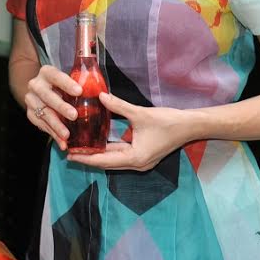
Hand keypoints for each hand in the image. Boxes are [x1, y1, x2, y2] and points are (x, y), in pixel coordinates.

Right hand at [24, 65, 81, 150]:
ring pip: (43, 113)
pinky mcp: (30, 114)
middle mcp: (36, 85)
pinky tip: (62, 142)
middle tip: (74, 115)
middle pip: (47, 96)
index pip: (56, 76)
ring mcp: (31, 100)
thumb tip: (106, 97)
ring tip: (67, 135)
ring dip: (56, 125)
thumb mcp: (70, 81)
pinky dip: (53, 135)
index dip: (67, 83)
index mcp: (47, 73)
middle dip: (60, 106)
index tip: (79, 91)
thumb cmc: (62, 87)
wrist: (41, 92)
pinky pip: (42, 126)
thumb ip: (83, 86)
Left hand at [68, 92, 193, 170]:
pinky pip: (121, 156)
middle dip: (88, 158)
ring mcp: (140, 161)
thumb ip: (118, 106)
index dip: (85, 158)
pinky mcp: (143, 156)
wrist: (190, 126)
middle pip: (106, 163)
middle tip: (69, 151)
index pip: (103, 160)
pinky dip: (108, 151)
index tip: (69, 155)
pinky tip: (98, 144)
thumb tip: (99, 96)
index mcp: (134, 158)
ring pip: (113, 160)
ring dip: (97, 155)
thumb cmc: (167, 122)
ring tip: (80, 149)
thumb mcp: (140, 113)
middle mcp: (136, 164)